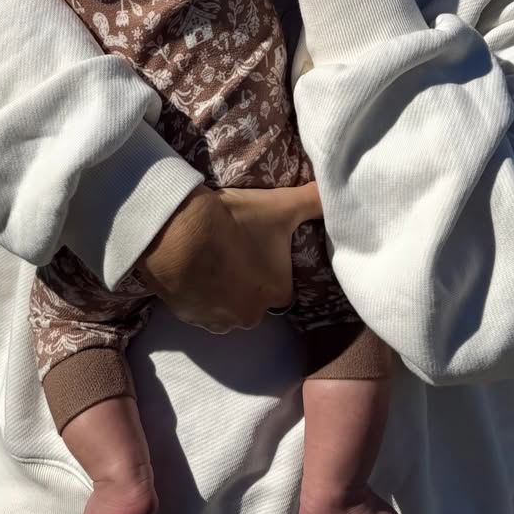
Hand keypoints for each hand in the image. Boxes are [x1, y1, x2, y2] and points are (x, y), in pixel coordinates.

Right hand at [137, 182, 321, 333]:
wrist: (179, 233)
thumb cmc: (235, 221)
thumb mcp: (280, 205)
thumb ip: (313, 201)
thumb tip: (335, 192)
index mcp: (277, 294)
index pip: (281, 285)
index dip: (270, 265)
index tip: (258, 246)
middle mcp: (251, 315)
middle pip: (253, 298)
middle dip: (246, 280)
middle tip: (233, 249)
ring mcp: (217, 320)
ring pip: (226, 305)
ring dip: (222, 289)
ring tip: (211, 257)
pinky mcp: (189, 317)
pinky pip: (200, 308)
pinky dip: (199, 293)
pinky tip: (194, 269)